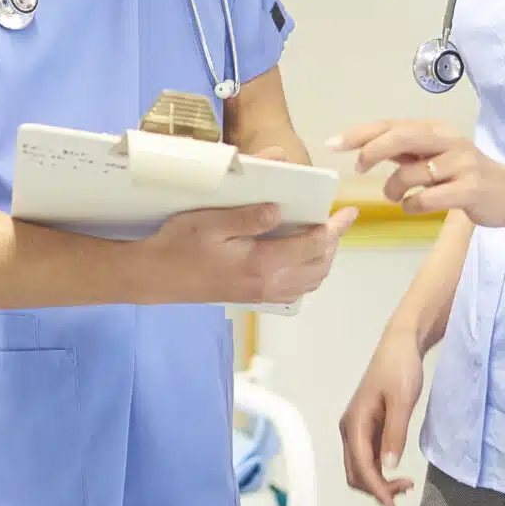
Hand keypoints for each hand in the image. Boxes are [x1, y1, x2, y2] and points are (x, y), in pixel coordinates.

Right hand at [149, 204, 353, 308]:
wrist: (156, 276)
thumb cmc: (179, 245)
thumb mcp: (211, 222)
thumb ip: (249, 216)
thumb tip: (281, 209)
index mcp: (262, 263)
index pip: (314, 245)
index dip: (335, 227)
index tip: (348, 212)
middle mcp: (268, 283)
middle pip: (319, 266)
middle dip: (333, 242)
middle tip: (336, 220)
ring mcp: (261, 293)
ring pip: (310, 281)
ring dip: (323, 259)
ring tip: (322, 236)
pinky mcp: (253, 297)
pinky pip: (294, 289)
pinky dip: (307, 273)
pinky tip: (299, 258)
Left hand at [330, 120, 504, 227]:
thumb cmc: (465, 175)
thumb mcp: (434, 156)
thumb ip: (404, 150)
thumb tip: (364, 145)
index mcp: (435, 130)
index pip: (392, 125)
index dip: (360, 133)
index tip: (333, 143)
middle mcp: (448, 140)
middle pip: (400, 138)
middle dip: (372, 152)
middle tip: (361, 169)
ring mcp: (461, 164)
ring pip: (410, 173)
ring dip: (394, 189)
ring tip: (398, 196)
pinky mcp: (470, 188)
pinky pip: (426, 198)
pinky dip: (412, 205)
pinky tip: (416, 206)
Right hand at [341, 330, 425, 505]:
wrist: (400, 346)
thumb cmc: (400, 369)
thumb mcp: (402, 401)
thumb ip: (394, 434)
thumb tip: (387, 467)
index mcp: (354, 423)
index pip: (360, 466)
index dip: (376, 489)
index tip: (393, 505)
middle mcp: (349, 429)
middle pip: (355, 473)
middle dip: (376, 489)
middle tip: (406, 490)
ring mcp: (356, 429)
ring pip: (360, 467)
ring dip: (378, 482)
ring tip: (405, 484)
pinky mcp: (366, 427)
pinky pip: (367, 457)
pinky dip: (380, 471)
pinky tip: (396, 472)